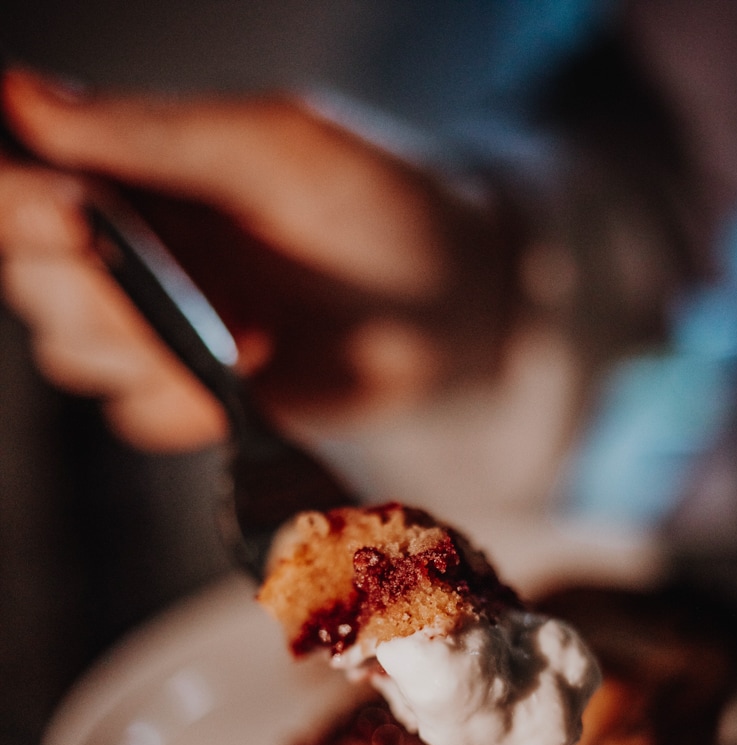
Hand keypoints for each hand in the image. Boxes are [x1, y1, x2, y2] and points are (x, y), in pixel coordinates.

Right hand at [0, 70, 510, 450]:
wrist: (455, 311)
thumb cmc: (384, 206)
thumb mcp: (274, 148)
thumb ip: (150, 134)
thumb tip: (21, 99)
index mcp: (135, 168)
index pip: (18, 187)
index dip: (20, 206)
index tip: (71, 214)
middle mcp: (130, 247)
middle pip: (33, 281)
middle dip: (100, 293)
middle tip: (189, 289)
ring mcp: (157, 327)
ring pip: (74, 354)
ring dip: (150, 353)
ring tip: (251, 331)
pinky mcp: (189, 396)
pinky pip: (136, 415)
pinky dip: (182, 405)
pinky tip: (249, 379)